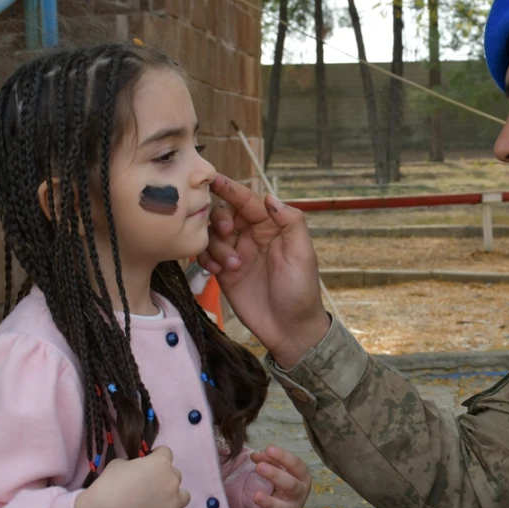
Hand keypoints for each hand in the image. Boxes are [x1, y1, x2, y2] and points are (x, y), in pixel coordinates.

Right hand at [74, 446, 190, 507]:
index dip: (155, 457)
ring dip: (174, 497)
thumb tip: (138, 469)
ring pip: (184, 496)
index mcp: (161, 462)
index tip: (145, 465)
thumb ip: (135, 463)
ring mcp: (174, 500)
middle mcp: (172, 479)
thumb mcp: (119, 463)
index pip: (166, 453)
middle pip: (175, 474)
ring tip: (158, 503)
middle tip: (146, 488)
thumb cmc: (109, 485)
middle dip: (163, 478)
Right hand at [196, 175, 329, 367]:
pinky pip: (206, 255)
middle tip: (227, 234)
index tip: (213, 178)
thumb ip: (290, 222)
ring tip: (231, 265)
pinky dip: (206, 258)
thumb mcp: (302, 254)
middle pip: (224, 214)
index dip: (230, 188)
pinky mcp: (224, 273)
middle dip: (220, 219)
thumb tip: (269, 197)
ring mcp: (237, 254)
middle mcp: (252, 237)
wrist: (289, 329)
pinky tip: (218, 271)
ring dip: (215, 245)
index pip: (248, 201)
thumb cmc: (301, 290)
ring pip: (211, 235)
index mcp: (272, 227)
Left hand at [249, 445, 311, 507]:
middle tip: (259, 467)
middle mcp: (300, 494)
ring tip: (256, 496)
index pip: (296, 465)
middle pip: (291, 485)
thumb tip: (255, 456)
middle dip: (275, 476)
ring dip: (271, 503)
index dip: (283, 457)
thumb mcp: (276, 468)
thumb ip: (267, 460)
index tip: (269, 448)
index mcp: (302, 476)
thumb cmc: (280, 481)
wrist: (282, 503)